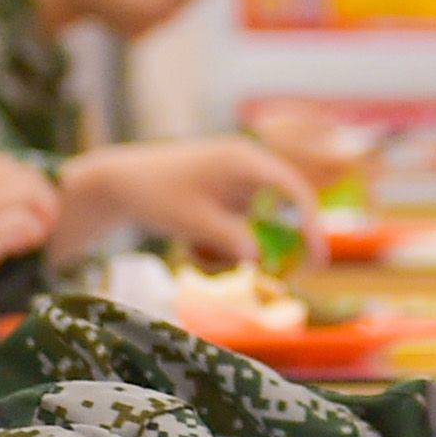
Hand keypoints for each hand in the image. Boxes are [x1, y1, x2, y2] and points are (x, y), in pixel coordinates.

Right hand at [0, 153, 63, 328]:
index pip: (0, 164)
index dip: (20, 183)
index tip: (26, 203)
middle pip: (20, 175)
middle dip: (38, 196)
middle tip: (44, 220)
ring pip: (29, 194)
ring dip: (41, 214)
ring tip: (39, 234)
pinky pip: (24, 222)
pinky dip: (32, 233)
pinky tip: (24, 247)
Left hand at [59, 135, 321, 265]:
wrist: (118, 183)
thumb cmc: (156, 196)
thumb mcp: (193, 222)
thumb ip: (230, 239)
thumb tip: (259, 257)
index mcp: (244, 160)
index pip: (293, 189)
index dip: (311, 223)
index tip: (317, 258)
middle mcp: (247, 167)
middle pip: (283, 209)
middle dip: (280, 244)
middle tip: (288, 276)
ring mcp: (235, 183)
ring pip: (258, 225)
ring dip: (237, 249)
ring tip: (198, 255)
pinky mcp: (224, 197)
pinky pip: (239, 227)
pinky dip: (222, 245)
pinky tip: (192, 247)